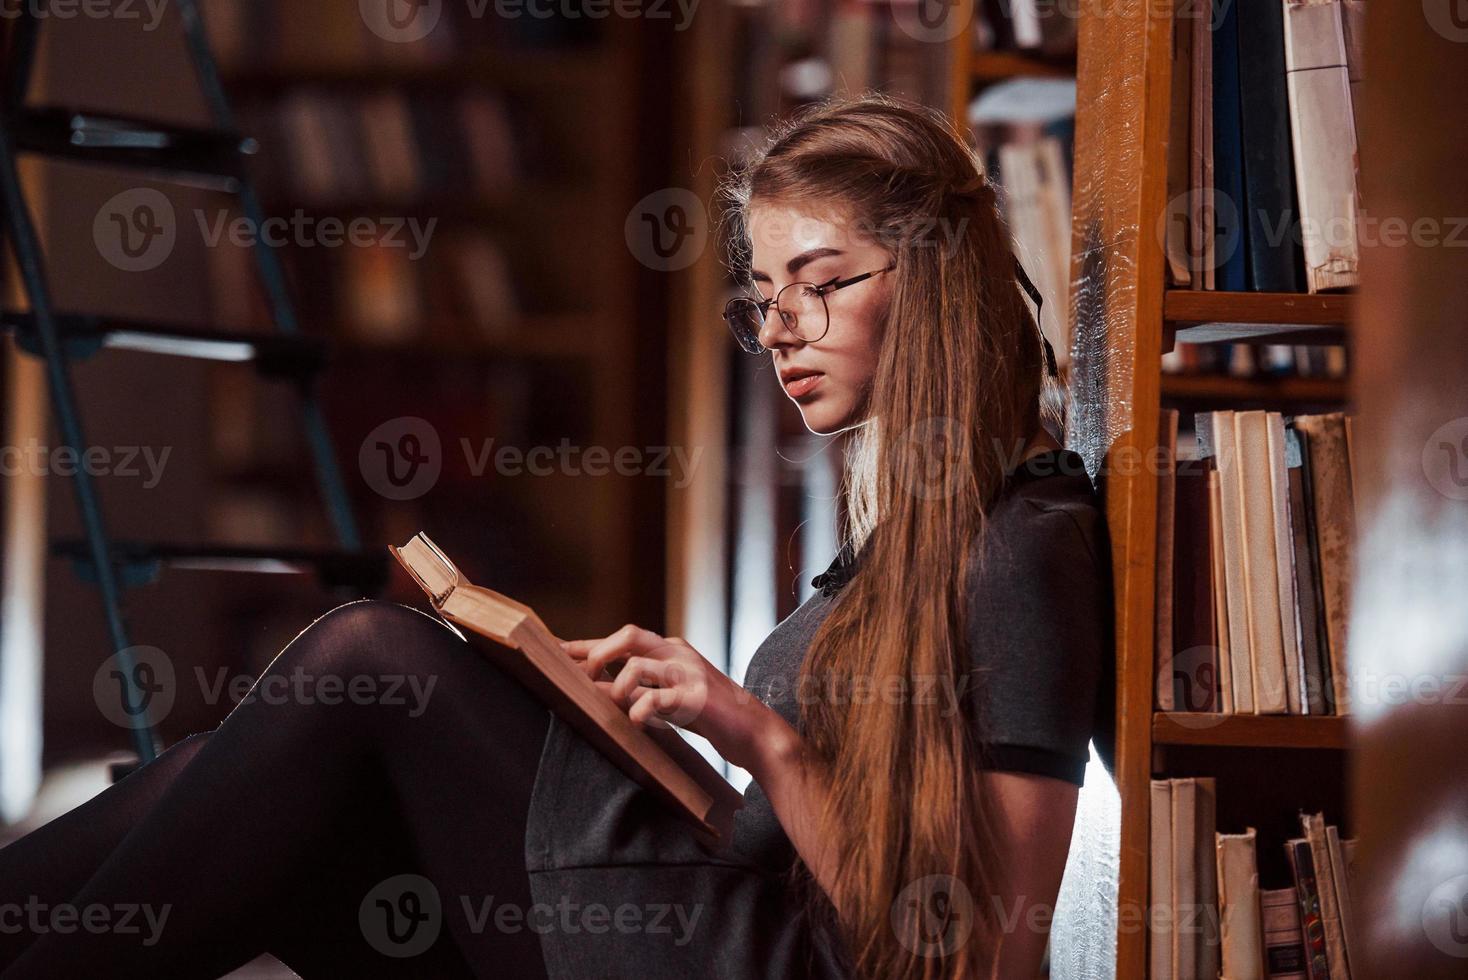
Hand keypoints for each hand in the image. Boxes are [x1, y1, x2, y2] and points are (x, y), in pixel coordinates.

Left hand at [559, 624, 790, 773]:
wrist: (753, 732)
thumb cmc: (706, 713)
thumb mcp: (667, 696)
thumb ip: (638, 687)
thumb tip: (595, 689)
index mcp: (669, 649)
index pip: (622, 639)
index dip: (587, 644)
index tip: (556, 649)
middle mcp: (678, 653)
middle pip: (629, 635)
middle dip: (598, 654)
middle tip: (584, 680)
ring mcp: (689, 672)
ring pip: (639, 664)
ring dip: (617, 686)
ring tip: (612, 705)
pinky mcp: (698, 698)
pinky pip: (659, 698)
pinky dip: (640, 709)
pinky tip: (634, 721)